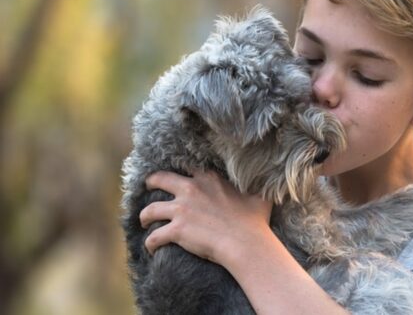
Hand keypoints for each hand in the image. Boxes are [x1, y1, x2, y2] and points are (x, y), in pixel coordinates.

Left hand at [140, 169, 272, 266]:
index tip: (176, 175)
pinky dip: (150, 243)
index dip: (179, 170)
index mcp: (208, 178)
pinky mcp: (176, 230)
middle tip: (147, 187)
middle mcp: (191, 189)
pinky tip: (151, 248)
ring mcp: (181, 210)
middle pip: (159, 179)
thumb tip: (267, 177)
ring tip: (144, 221)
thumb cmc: (255, 220)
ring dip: (144, 216)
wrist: (246, 242)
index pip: (186, 166)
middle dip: (151, 183)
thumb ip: (256, 183)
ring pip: (150, 209)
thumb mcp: (259, 194)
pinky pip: (153, 237)